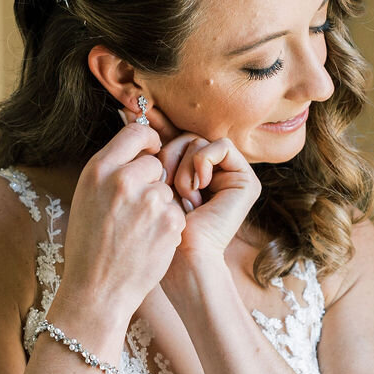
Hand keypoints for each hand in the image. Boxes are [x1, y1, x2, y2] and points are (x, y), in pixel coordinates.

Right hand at [58, 119, 185, 323]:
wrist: (97, 290)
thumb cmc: (89, 246)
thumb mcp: (86, 198)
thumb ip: (110, 171)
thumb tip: (137, 147)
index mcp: (98, 170)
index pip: (135, 132)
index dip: (148, 139)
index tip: (152, 148)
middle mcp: (124, 180)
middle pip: (155, 163)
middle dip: (152, 181)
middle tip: (136, 209)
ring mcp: (150, 201)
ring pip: (167, 189)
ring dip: (160, 206)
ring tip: (138, 231)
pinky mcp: (170, 222)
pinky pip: (177, 211)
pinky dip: (168, 226)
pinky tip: (149, 243)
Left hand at [122, 106, 260, 262]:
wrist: (181, 260)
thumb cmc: (156, 232)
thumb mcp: (147, 186)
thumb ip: (145, 155)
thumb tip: (126, 114)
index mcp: (190, 176)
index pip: (173, 141)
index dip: (158, 145)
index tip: (146, 159)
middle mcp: (212, 175)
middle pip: (185, 139)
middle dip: (170, 159)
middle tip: (167, 187)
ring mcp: (231, 177)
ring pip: (200, 141)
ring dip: (185, 167)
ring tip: (183, 195)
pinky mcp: (246, 181)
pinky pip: (220, 146)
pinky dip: (203, 162)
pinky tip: (198, 188)